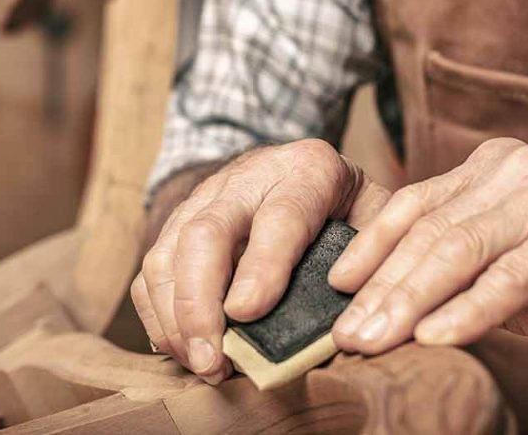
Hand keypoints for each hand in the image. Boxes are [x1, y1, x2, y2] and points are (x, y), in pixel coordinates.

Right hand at [131, 139, 389, 382]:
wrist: (299, 163)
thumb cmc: (344, 203)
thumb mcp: (375, 213)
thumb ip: (373, 254)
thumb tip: (356, 317)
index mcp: (308, 170)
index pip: (281, 216)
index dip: (262, 266)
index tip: (248, 312)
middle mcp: (248, 177)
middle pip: (208, 232)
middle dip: (201, 302)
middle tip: (213, 359)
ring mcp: (205, 198)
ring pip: (170, 251)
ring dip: (176, 316)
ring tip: (201, 364)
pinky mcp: (178, 222)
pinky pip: (152, 269)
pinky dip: (159, 315)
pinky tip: (182, 348)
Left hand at [329, 139, 527, 354]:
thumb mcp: (496, 262)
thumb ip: (444, 265)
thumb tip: (367, 302)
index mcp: (489, 165)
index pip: (413, 204)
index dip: (369, 247)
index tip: (333, 288)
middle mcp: (515, 168)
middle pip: (430, 230)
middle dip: (381, 287)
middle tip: (345, 334)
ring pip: (459, 251)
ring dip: (409, 302)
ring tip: (375, 341)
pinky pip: (508, 280)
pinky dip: (467, 312)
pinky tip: (434, 339)